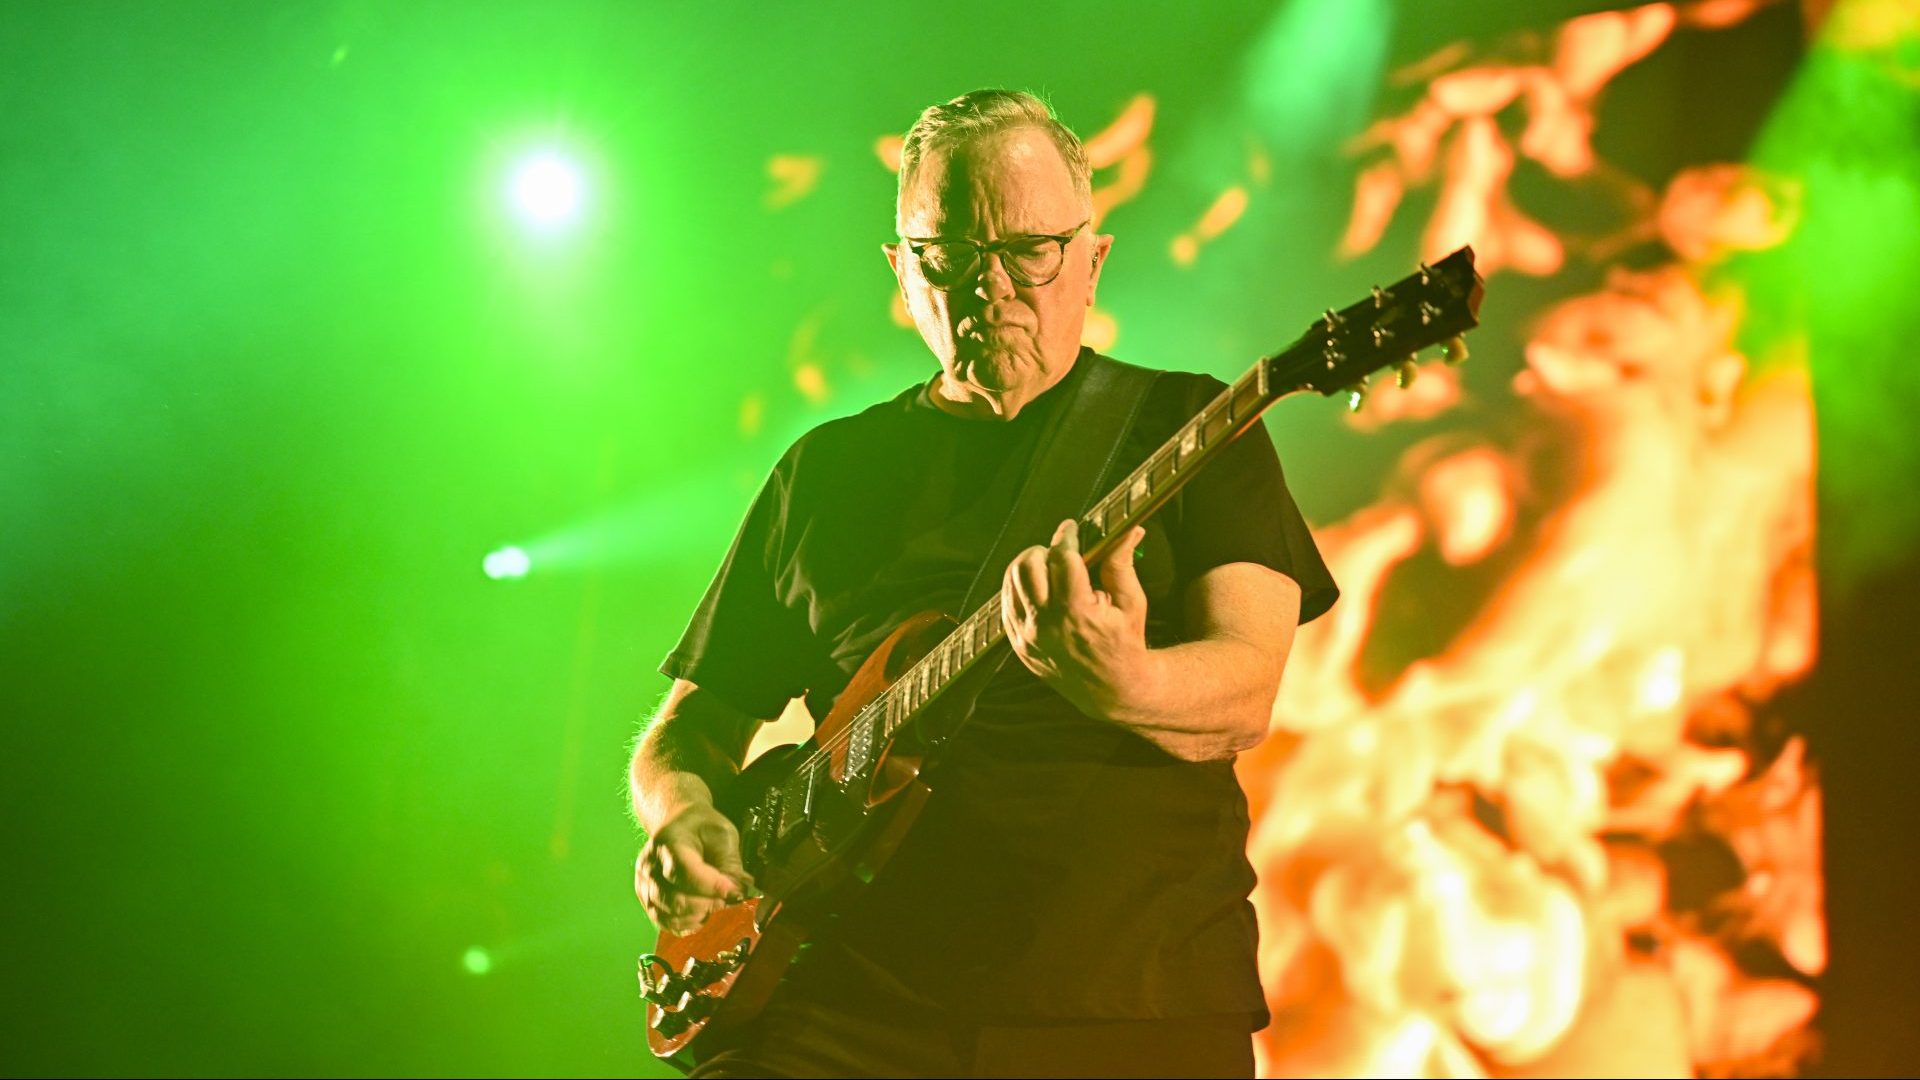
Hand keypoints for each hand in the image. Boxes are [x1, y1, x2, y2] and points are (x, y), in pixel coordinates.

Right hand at [634, 801, 754, 934]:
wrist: (677, 823)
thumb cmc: (701, 828)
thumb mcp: (723, 835)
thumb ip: (730, 864)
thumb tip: (737, 893)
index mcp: (668, 843)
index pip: (685, 873)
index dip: (712, 887)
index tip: (735, 891)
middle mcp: (649, 866)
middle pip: (675, 900)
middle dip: (708, 904)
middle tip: (729, 897)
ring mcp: (644, 886)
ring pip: (670, 916)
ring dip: (699, 916)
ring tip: (714, 902)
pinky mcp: (646, 900)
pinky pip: (665, 923)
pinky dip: (687, 924)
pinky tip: (701, 913)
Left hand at [1001, 518, 1151, 716]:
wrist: (1111, 689)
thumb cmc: (1125, 643)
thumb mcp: (1132, 602)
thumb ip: (1121, 563)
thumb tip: (1128, 529)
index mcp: (1077, 613)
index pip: (1061, 559)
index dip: (1065, 537)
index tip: (1071, 528)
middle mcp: (1046, 625)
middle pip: (1028, 565)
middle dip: (1044, 551)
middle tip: (1061, 553)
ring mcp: (1027, 636)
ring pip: (1011, 581)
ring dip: (1028, 566)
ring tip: (1048, 567)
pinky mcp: (1017, 644)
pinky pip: (1005, 603)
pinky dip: (1018, 587)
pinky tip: (1037, 586)